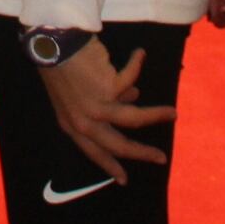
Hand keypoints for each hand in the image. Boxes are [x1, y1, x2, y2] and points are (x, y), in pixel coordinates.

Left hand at [40, 42, 171, 185]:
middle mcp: (83, 121)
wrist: (52, 43)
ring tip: (172, 113)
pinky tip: (139, 55)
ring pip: (134, 119)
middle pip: (118, 145)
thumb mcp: (74, 95)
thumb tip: (133, 97)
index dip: (110, 166)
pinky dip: (136, 63)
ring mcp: (97, 106)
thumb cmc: (61, 66)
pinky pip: (131, 78)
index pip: (94, 152)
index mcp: (72, 125)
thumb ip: (102, 104)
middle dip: (142, 153)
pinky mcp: (108, 87)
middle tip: (161, 158)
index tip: (124, 180)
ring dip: (156, 115)